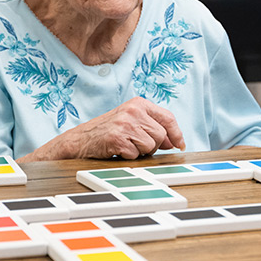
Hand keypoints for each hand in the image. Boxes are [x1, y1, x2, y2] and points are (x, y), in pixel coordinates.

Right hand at [20, 96, 184, 160]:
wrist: (80, 139)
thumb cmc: (107, 131)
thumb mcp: (131, 121)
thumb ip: (152, 127)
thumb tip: (174, 142)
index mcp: (139, 103)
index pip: (168, 118)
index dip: (176, 134)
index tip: (180, 145)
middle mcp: (133, 110)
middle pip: (161, 135)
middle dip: (153, 146)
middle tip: (137, 145)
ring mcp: (125, 124)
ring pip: (151, 146)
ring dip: (140, 152)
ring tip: (126, 145)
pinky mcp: (118, 138)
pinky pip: (136, 154)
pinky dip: (129, 156)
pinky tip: (117, 149)